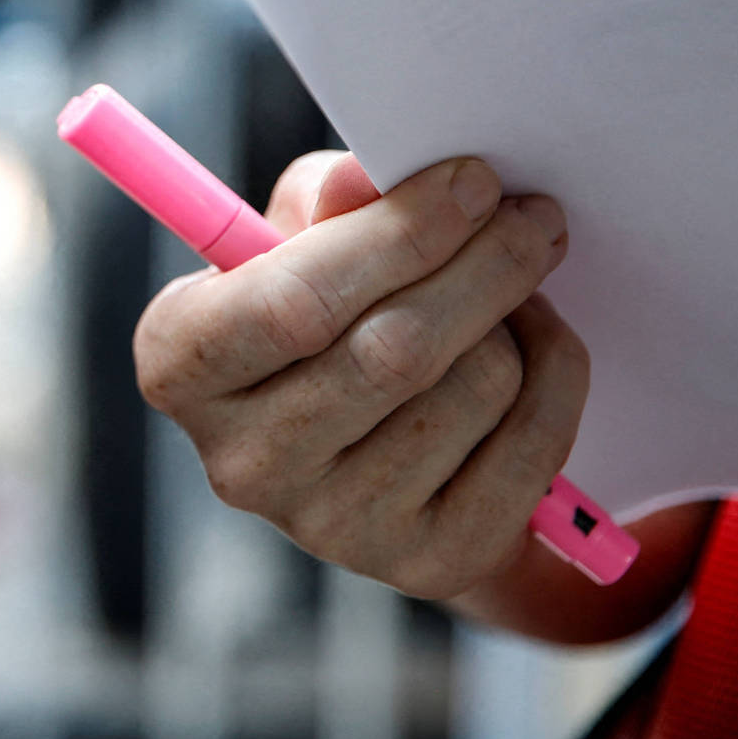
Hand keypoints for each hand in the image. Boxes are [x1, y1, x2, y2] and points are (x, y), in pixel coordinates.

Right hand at [133, 152, 586, 600]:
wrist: (361, 439)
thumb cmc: (320, 308)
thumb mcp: (298, 236)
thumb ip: (328, 198)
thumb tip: (365, 176)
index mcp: (182, 365)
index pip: (292, 305)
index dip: (394, 238)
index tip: (471, 181)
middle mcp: (244, 461)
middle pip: (395, 351)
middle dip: (485, 264)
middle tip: (532, 215)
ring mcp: (334, 526)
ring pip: (475, 388)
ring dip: (517, 318)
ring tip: (510, 289)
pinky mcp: (426, 562)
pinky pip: (531, 443)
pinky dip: (555, 374)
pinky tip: (531, 347)